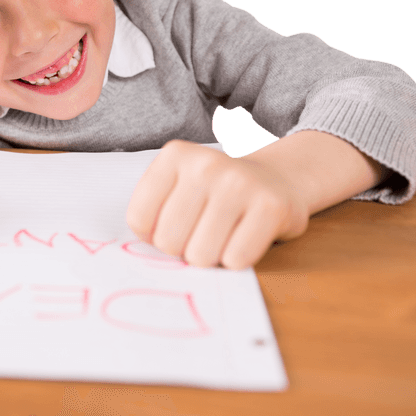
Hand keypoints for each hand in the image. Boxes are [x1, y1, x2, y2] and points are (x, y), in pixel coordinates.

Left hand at [126, 132, 385, 268]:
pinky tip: (245, 238)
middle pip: (168, 241)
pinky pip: (236, 259)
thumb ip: (153, 210)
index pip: (139, 220)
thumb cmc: (218, 192)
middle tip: (202, 233)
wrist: (277, 178)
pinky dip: (237, 260)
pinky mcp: (271, 207)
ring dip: (211, 256)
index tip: (173, 226)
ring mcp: (240, 183)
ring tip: (224, 235)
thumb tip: (147, 245)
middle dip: (183, 249)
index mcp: (175, 156)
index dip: (153, 236)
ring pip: (201, 255)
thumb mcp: (178, 185)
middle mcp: (206, 164)